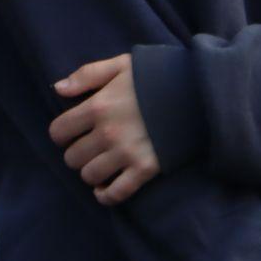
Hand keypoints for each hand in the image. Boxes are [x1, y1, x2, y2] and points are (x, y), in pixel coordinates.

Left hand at [49, 55, 158, 205]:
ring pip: (89, 176)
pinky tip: (106, 188)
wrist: (202, 90)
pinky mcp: (146, 168)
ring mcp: (127, 152)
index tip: (75, 132)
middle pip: (72, 157)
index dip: (63, 133)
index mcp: (98, 106)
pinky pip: (115, 193)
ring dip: (92, 172)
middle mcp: (108, 132)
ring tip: (104, 162)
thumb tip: (58, 88)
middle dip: (79, 153)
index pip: (58, 132)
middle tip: (93, 146)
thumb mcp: (124, 64)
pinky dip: (106, 195)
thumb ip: (89, 74)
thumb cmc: (161, 74)